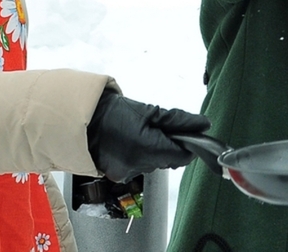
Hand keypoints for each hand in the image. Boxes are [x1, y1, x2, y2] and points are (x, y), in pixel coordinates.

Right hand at [86, 91, 210, 182]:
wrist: (84, 120)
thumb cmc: (115, 111)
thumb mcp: (149, 110)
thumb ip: (179, 120)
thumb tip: (203, 125)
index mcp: (147, 147)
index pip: (182, 156)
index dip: (188, 146)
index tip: (187, 136)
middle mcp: (138, 165)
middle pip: (168, 161)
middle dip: (170, 146)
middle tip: (160, 129)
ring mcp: (128, 173)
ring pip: (154, 165)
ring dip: (155, 151)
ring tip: (141, 134)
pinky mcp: (119, 176)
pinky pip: (140, 167)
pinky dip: (141, 157)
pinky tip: (131, 143)